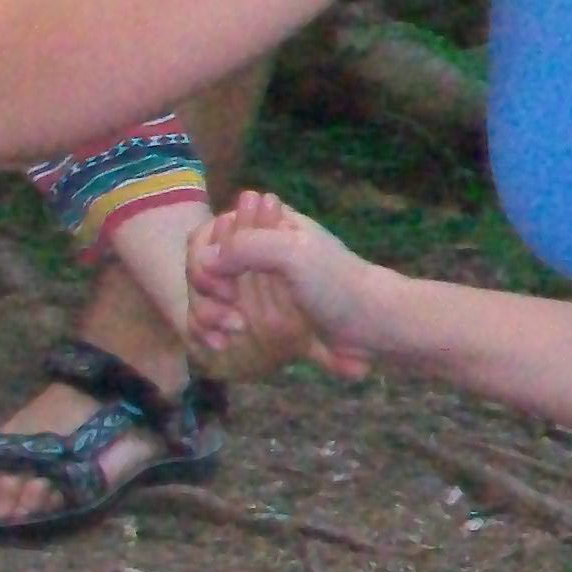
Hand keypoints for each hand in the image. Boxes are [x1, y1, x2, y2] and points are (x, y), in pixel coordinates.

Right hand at [185, 189, 384, 379]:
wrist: (370, 326)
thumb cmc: (336, 284)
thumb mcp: (293, 253)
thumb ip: (246, 247)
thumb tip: (206, 261)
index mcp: (263, 227)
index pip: (208, 233)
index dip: (207, 260)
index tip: (227, 286)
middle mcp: (253, 253)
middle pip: (201, 265)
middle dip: (206, 291)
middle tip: (232, 311)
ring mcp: (252, 286)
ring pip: (204, 294)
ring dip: (207, 314)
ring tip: (235, 331)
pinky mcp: (254, 316)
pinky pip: (215, 320)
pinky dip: (209, 332)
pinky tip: (221, 345)